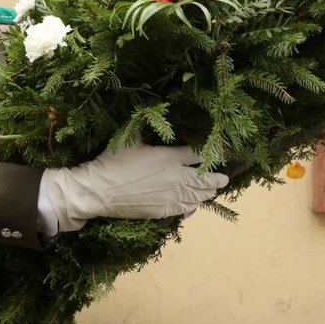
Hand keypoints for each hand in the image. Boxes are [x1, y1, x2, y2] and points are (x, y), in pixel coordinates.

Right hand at [42, 142, 228, 231]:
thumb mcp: (130, 138)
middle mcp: (177, 177)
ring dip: (208, 193)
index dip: (209, 154)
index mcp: (170, 156)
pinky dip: (194, 207)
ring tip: (214, 190)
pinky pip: (186, 210)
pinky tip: (195, 205)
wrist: (100, 190)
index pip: (198, 155)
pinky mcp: (164, 211)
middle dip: (218, 178)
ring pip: (199, 196)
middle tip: (224, 178)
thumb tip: (151, 113)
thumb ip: (146, 127)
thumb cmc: (113, 161)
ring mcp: (172, 196)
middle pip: (206, 179)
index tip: (216, 154)